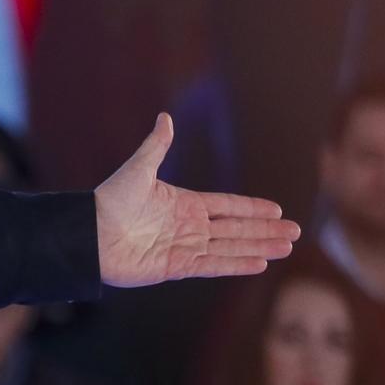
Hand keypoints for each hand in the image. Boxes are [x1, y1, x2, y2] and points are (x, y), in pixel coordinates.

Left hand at [94, 114, 299, 286]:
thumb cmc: (109, 201)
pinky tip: (260, 263)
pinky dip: (236, 264)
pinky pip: (213, 266)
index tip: (278, 210)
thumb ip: (156, 146)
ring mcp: (184, 247)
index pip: (228, 206)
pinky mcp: (176, 267)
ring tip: (287, 248)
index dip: (252, 209)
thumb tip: (165, 117)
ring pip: (231, 247)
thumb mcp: (138, 170)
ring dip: (259, 247)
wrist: (89, 234)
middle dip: (266, 230)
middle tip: (296, 232)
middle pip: (236, 228)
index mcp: (184, 203)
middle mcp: (188, 227)